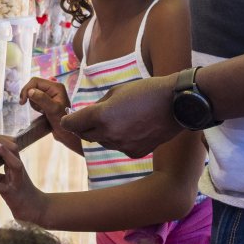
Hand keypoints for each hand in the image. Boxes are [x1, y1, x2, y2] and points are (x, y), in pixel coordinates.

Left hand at [0, 135, 46, 223]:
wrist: (33, 208)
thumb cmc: (19, 191)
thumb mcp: (7, 181)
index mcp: (17, 164)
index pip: (12, 145)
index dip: (0, 138)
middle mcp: (18, 170)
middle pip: (15, 150)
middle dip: (1, 141)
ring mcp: (17, 181)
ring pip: (15, 165)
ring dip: (4, 153)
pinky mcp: (12, 194)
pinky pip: (1, 187)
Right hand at [21, 77, 70, 125]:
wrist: (66, 133)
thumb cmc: (62, 121)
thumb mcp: (53, 110)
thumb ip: (42, 99)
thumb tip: (30, 91)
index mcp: (56, 86)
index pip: (35, 81)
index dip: (27, 89)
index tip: (23, 101)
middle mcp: (53, 88)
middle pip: (33, 86)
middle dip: (30, 96)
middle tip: (26, 105)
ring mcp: (50, 94)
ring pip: (33, 93)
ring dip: (33, 102)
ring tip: (41, 111)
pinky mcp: (47, 100)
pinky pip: (36, 99)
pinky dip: (35, 105)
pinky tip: (42, 112)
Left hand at [60, 73, 183, 159]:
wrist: (176, 104)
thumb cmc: (146, 91)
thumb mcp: (116, 91)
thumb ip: (99, 105)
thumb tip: (89, 115)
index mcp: (101, 116)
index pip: (72, 124)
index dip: (67, 120)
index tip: (67, 118)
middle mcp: (109, 134)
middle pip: (85, 135)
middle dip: (83, 127)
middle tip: (86, 119)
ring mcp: (122, 146)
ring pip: (102, 142)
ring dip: (102, 133)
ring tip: (116, 120)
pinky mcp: (134, 153)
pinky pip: (118, 147)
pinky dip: (119, 139)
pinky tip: (131, 128)